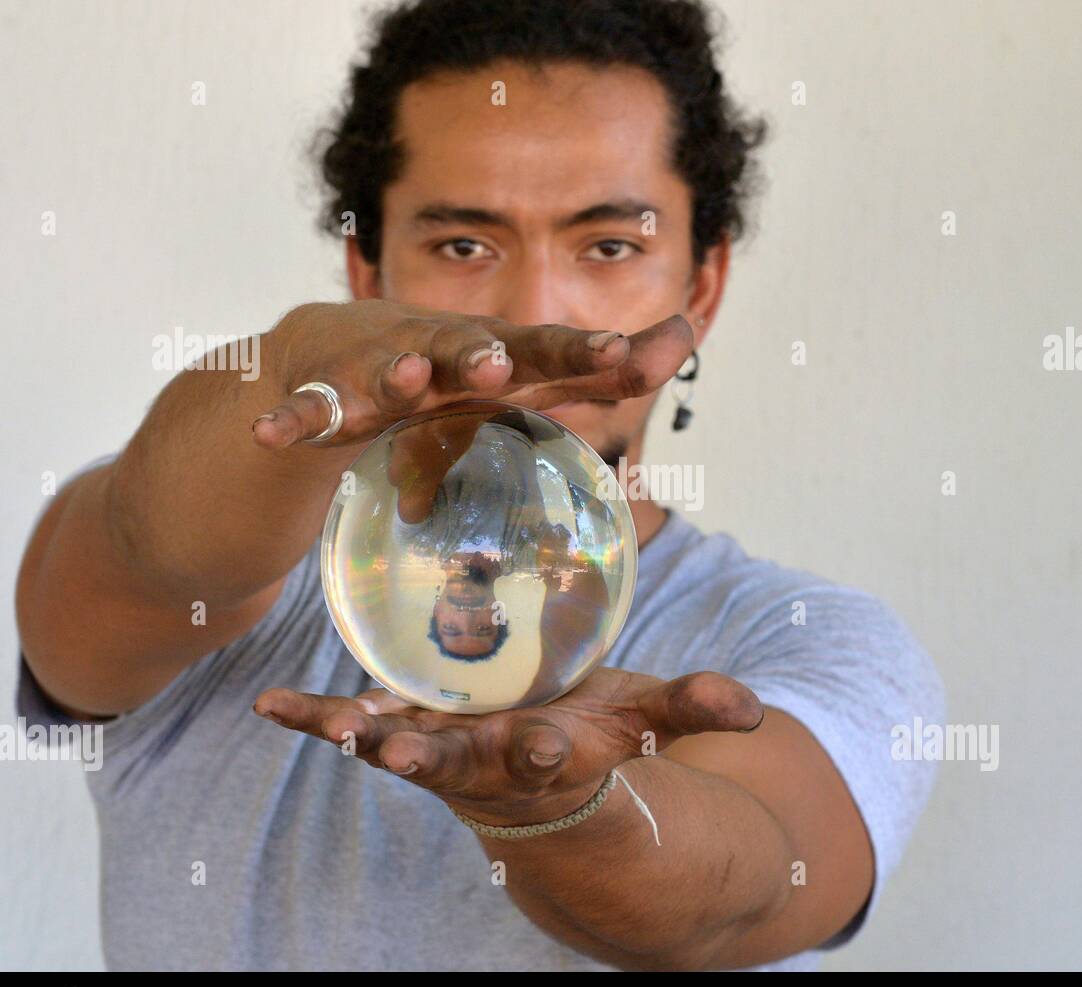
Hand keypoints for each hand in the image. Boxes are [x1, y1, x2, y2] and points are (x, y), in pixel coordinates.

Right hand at [250, 300, 693, 449]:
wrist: (342, 348)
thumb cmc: (456, 369)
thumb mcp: (529, 373)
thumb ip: (606, 367)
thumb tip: (686, 338)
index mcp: (496, 353)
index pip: (549, 351)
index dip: (584, 352)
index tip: (626, 350)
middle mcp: (441, 351)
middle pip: (465, 349)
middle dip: (482, 355)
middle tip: (501, 365)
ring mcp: (379, 368)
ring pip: (388, 371)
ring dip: (397, 373)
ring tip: (406, 378)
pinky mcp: (325, 393)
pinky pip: (308, 409)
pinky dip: (293, 418)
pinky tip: (272, 431)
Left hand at [251, 668, 764, 827]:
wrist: (538, 775)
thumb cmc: (594, 735)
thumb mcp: (644, 716)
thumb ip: (691, 708)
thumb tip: (754, 708)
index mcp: (548, 755)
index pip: (547, 758)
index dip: (546, 751)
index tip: (546, 742)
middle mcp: (485, 763)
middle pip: (456, 767)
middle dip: (432, 762)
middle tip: (398, 758)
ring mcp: (437, 752)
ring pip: (396, 748)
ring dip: (363, 740)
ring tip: (336, 730)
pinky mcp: (404, 734)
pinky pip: (354, 727)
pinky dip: (315, 719)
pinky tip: (269, 704)